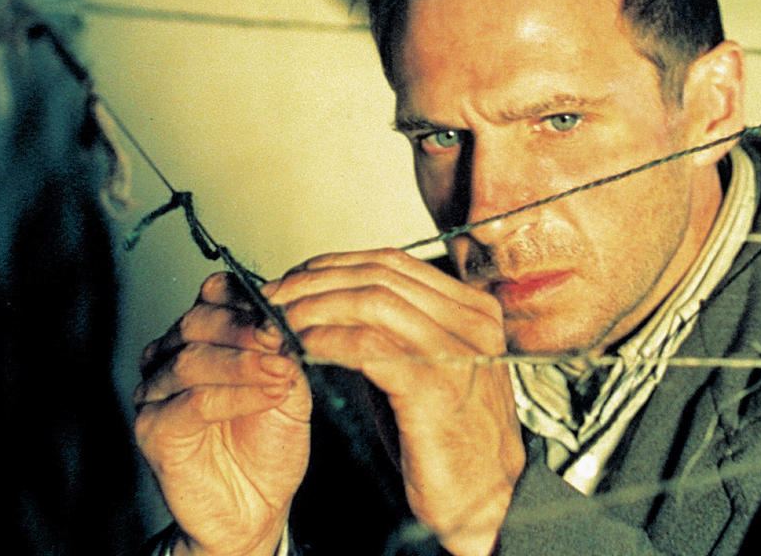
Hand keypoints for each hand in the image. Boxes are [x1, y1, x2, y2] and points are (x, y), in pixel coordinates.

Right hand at [135, 273, 311, 555]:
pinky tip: (268, 396)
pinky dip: (234, 396)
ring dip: (244, 364)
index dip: (247, 297)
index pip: (214, 294)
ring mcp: (157, 393)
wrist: (257, 505)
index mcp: (205, 337)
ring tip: (281, 374)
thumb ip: (286, 353)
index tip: (284, 310)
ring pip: (191, 359)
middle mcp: (173, 357)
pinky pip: (191, 402)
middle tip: (281, 340)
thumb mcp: (291, 387)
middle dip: (245, 329)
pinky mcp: (153, 429)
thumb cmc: (268, 445)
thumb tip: (288, 318)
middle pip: (197, 321)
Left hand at [264, 248, 523, 555]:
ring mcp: (458, 351)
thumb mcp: (430, 368)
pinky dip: (327, 339)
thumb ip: (398, 331)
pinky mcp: (434, 387)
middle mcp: (472, 322)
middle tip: (276, 295)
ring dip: (316, 306)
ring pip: (373, 300)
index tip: (298, 278)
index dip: (337, 264)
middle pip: (381, 273)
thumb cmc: (453, 440)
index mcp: (474, 310)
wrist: (484, 498)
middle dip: (317, 279)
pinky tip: (303, 347)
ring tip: (283, 320)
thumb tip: (337, 301)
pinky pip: (369, 345)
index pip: (395, 262)